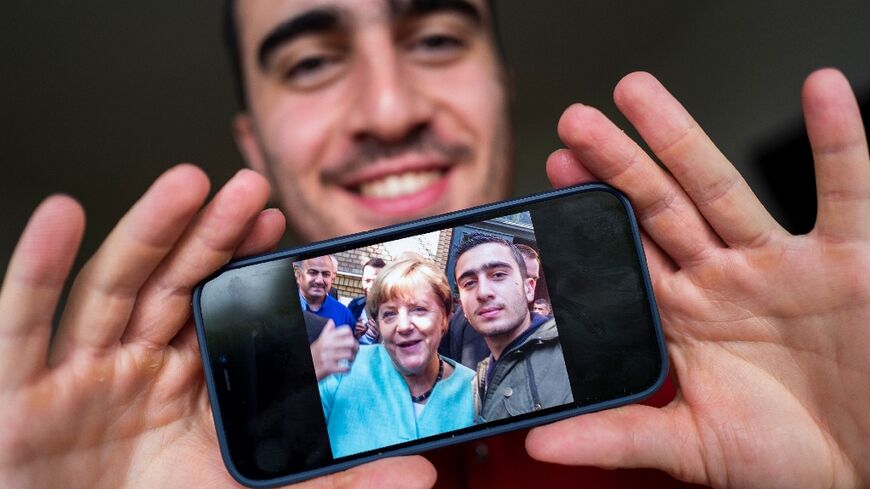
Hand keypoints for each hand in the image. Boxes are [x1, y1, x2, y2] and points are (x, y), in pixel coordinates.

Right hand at [0, 165, 434, 488]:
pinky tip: (59, 215)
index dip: (244, 264)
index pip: (220, 310)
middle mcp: (135, 367)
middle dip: (208, 234)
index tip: (279, 223)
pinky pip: (22, 326)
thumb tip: (420, 474)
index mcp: (188, 384)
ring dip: (146, 233)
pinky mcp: (19, 397)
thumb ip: (332, 486)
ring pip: (111, 290)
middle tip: (249, 188)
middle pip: (172, 285)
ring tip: (186, 185)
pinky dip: (34, 268)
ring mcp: (78, 376)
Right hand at [311, 319, 359, 379]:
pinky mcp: (329, 368)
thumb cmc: (314, 355)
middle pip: (351, 342)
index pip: (346, 330)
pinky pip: (345, 368)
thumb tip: (331, 321)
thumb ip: (327, 332)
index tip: (351, 339)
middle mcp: (328, 345)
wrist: (305, 367)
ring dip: (352, 359)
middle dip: (356, 347)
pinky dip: (347, 369)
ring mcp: (328, 356)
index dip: (351, 335)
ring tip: (350, 360)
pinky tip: (345, 368)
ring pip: (349, 354)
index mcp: (327, 337)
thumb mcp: (319, 341)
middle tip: (354, 351)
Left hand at [526, 69, 869, 487]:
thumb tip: (539, 443)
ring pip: (722, 189)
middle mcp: (723, 278)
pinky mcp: (845, 262)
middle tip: (574, 121)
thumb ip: (617, 436)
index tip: (552, 176)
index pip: (626, 252)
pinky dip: (840, 143)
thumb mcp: (690, 445)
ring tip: (637, 93)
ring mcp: (780, 265)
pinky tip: (822, 91)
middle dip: (618, 164)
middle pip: (659, 207)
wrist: (861, 467)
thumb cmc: (780, 457)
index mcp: (683, 316)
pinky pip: (844, 193)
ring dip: (681, 139)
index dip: (592, 214)